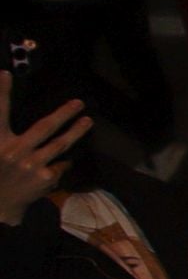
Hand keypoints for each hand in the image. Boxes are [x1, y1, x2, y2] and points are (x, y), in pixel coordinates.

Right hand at [0, 71, 90, 225]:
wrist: (0, 205)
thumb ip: (2, 133)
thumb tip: (7, 98)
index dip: (2, 93)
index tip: (6, 74)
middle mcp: (14, 151)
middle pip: (45, 127)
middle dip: (63, 113)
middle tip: (79, 102)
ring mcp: (31, 165)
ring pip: (61, 144)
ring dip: (76, 131)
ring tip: (88, 121)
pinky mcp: (45, 178)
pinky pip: (61, 164)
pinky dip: (62, 163)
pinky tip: (63, 163)